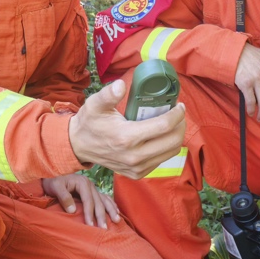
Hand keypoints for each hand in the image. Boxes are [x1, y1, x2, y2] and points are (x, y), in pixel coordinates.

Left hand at [42, 173, 120, 228]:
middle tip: (104, 229)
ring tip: (117, 221)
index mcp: (82, 183)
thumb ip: (64, 197)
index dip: (90, 213)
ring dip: (111, 210)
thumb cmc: (53, 183)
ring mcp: (93, 188)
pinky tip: (117, 212)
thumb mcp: (55, 187)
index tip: (90, 226)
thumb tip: (72, 210)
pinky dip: (112, 205)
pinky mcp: (94, 192)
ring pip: (105, 200)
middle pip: (98, 202)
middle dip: (102, 216)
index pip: (88, 200)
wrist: (53, 177)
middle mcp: (90, 185)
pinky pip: (105, 198)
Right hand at [69, 79, 186, 179]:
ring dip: (175, 136)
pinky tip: (160, 136)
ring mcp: (137, 168)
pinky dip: (166, 147)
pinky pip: (161, 160)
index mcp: (127, 137)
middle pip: (173, 141)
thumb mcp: (95, 104)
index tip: (179, 105)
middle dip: (180, 125)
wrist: (79, 146)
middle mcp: (134, 156)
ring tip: (171, 123)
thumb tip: (121, 85)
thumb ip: (108, 94)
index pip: (164, 126)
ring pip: (170, 152)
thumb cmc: (89, 122)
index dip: (177, 114)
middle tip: (177, 113)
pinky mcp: (137, 174)